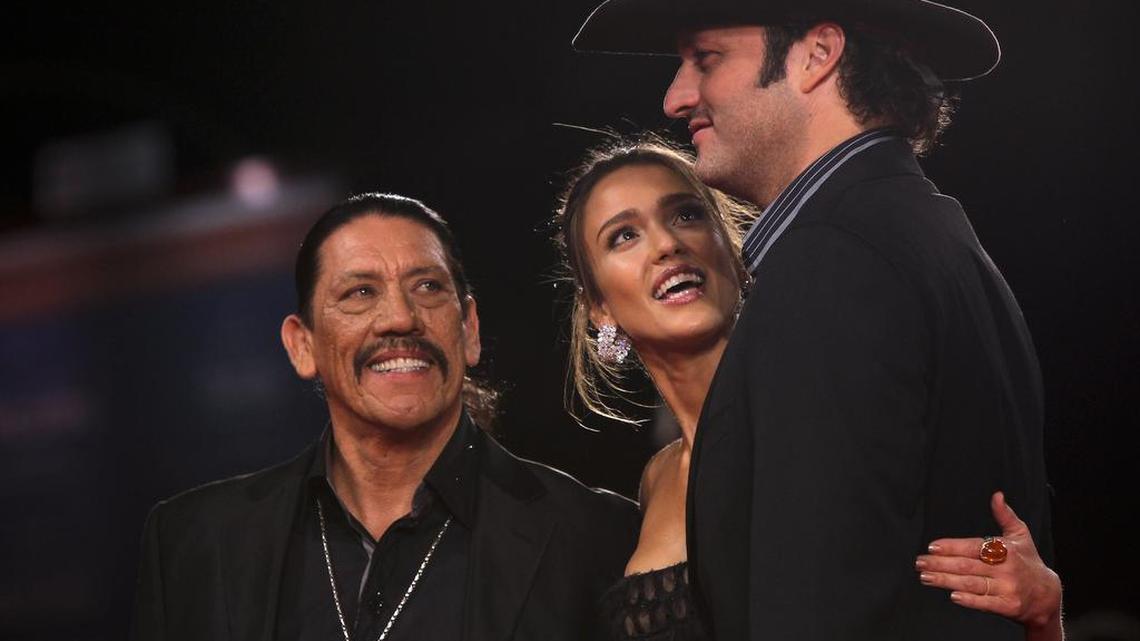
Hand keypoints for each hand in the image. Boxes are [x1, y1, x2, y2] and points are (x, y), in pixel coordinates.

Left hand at [915, 492, 1061, 636]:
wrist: (1048, 595)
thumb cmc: (1028, 562)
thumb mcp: (1020, 535)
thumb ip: (1005, 515)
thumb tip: (997, 495)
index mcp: (1006, 550)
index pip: (973, 547)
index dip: (952, 547)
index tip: (931, 547)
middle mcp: (1006, 569)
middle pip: (967, 566)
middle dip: (940, 564)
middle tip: (919, 563)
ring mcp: (1008, 588)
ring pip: (971, 584)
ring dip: (946, 581)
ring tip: (926, 577)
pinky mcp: (1008, 605)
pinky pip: (986, 603)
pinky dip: (969, 600)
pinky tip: (952, 595)